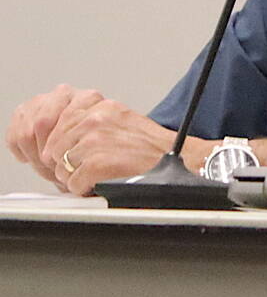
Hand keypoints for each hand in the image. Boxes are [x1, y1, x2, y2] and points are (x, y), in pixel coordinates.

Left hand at [9, 87, 176, 193]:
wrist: (182, 161)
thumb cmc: (155, 149)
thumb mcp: (122, 122)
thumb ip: (92, 123)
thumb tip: (62, 138)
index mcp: (99, 106)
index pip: (57, 125)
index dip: (65, 146)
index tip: (77, 155)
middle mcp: (94, 118)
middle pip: (55, 148)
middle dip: (68, 163)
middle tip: (90, 170)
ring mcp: (94, 140)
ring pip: (61, 167)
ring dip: (77, 177)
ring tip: (101, 176)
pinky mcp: (96, 162)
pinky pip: (73, 183)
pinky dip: (86, 189)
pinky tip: (104, 184)